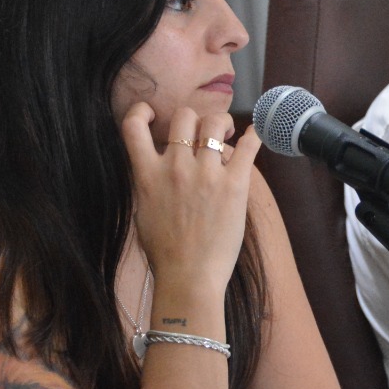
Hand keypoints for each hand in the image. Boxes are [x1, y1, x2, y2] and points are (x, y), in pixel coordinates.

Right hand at [120, 103, 261, 307]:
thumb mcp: (142, 212)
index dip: (142, 110)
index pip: (133, 125)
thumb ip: (147, 182)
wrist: (188, 277)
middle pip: (184, 116)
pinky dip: (254, 135)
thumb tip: (153, 166)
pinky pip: (248, 146)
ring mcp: (205, 174)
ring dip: (221, 123)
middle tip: (205, 131)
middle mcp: (175, 167)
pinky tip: (255, 133)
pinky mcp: (234, 184)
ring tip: (227, 133)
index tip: (153, 114)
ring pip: (214, 123)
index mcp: (147, 175)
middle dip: (195, 119)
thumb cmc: (165, 252)